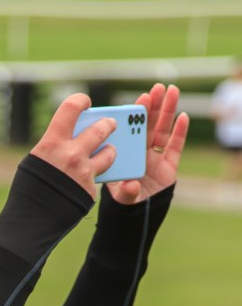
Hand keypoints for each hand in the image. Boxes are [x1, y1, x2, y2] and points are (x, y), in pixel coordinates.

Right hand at [31, 92, 117, 197]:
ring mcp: (84, 173)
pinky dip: (95, 176)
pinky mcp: (90, 190)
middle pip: (100, 129)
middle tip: (110, 123)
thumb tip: (68, 136)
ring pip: (109, 153)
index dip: (81, 101)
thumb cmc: (28, 189)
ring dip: (110, 151)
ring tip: (108, 151)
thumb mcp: (36, 160)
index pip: (71, 108)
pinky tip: (86, 181)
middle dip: (108, 124)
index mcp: (53, 142)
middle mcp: (72, 154)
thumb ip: (53, 145)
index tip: (85, 102)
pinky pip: (98, 177)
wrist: (30, 222)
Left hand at [108, 83, 188, 204]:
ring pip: (163, 131)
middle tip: (158, 88)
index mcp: (126, 155)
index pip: (132, 131)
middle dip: (154, 106)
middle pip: (148, 125)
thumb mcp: (121, 199)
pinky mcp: (170, 166)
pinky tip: (184, 117)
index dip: (137, 115)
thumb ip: (125, 193)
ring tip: (172, 91)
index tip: (140, 100)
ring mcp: (155, 158)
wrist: (137, 217)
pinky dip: (180, 132)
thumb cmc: (124, 203)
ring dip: (168, 111)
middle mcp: (140, 153)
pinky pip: (175, 147)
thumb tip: (131, 186)